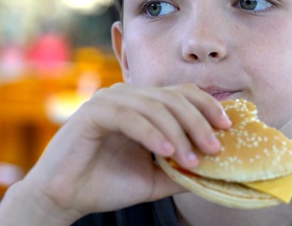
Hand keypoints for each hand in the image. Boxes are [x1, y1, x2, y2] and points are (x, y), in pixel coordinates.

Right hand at [0, 83, 231, 224]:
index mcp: (143, 104)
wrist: (64, 198)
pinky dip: (152, 134)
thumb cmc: (106, 184)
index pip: (183, 94)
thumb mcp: (155, 178)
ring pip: (155, 106)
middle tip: (215, 149)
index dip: (207, 107)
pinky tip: (167, 153)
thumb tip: (219, 170)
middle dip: (199, 123)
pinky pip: (131, 117)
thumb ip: (182, 169)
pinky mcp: (93, 112)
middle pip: (174, 98)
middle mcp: (128, 95)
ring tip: (192, 160)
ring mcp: (109, 100)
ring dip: (178, 133)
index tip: (227, 128)